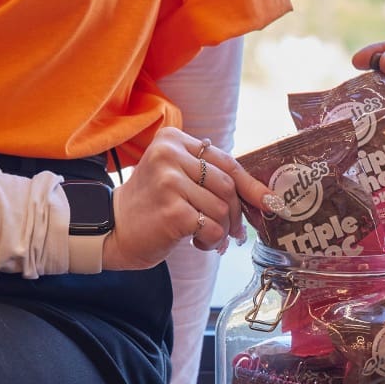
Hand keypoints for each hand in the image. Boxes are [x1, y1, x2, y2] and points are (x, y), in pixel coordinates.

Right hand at [104, 127, 274, 270]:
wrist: (114, 229)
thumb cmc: (152, 206)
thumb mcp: (177, 178)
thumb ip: (211, 178)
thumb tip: (265, 197)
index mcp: (173, 140)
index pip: (225, 162)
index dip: (251, 185)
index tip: (269, 202)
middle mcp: (169, 155)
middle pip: (227, 186)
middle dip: (235, 214)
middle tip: (233, 232)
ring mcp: (169, 182)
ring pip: (222, 209)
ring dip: (222, 231)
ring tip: (206, 238)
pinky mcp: (172, 211)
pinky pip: (213, 229)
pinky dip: (212, 242)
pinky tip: (197, 243)